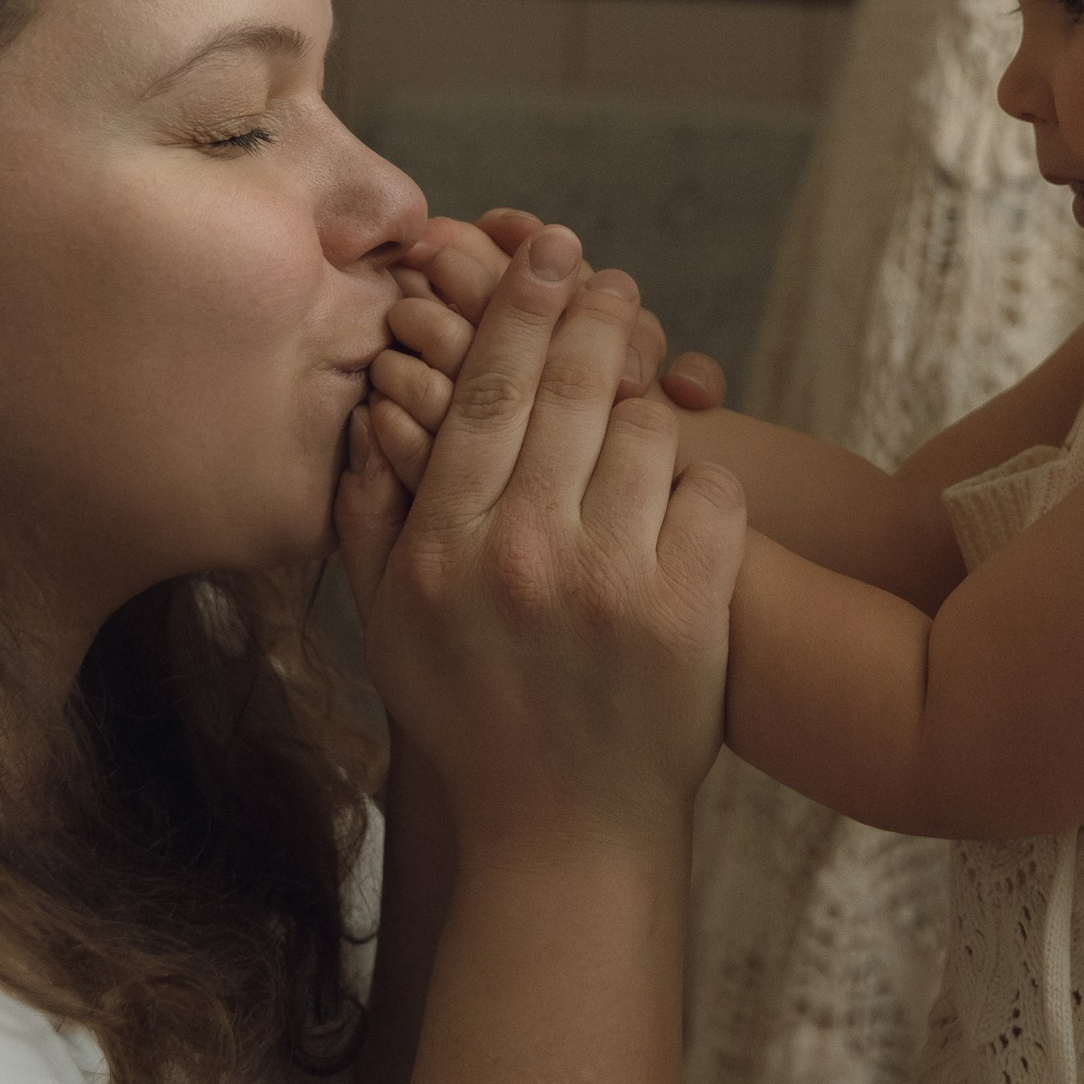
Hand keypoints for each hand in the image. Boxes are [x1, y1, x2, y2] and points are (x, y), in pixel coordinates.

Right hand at [335, 222, 745, 847]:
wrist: (565, 831)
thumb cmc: (470, 718)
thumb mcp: (389, 624)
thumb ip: (370, 515)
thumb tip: (372, 409)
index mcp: (447, 548)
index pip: (486, 391)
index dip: (520, 309)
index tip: (546, 252)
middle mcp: (525, 554)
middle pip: (570, 386)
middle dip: (593, 313)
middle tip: (608, 277)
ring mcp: (614, 580)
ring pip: (646, 430)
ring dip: (647, 411)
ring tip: (641, 411)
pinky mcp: (692, 610)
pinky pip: (714, 492)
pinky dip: (705, 485)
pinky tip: (685, 501)